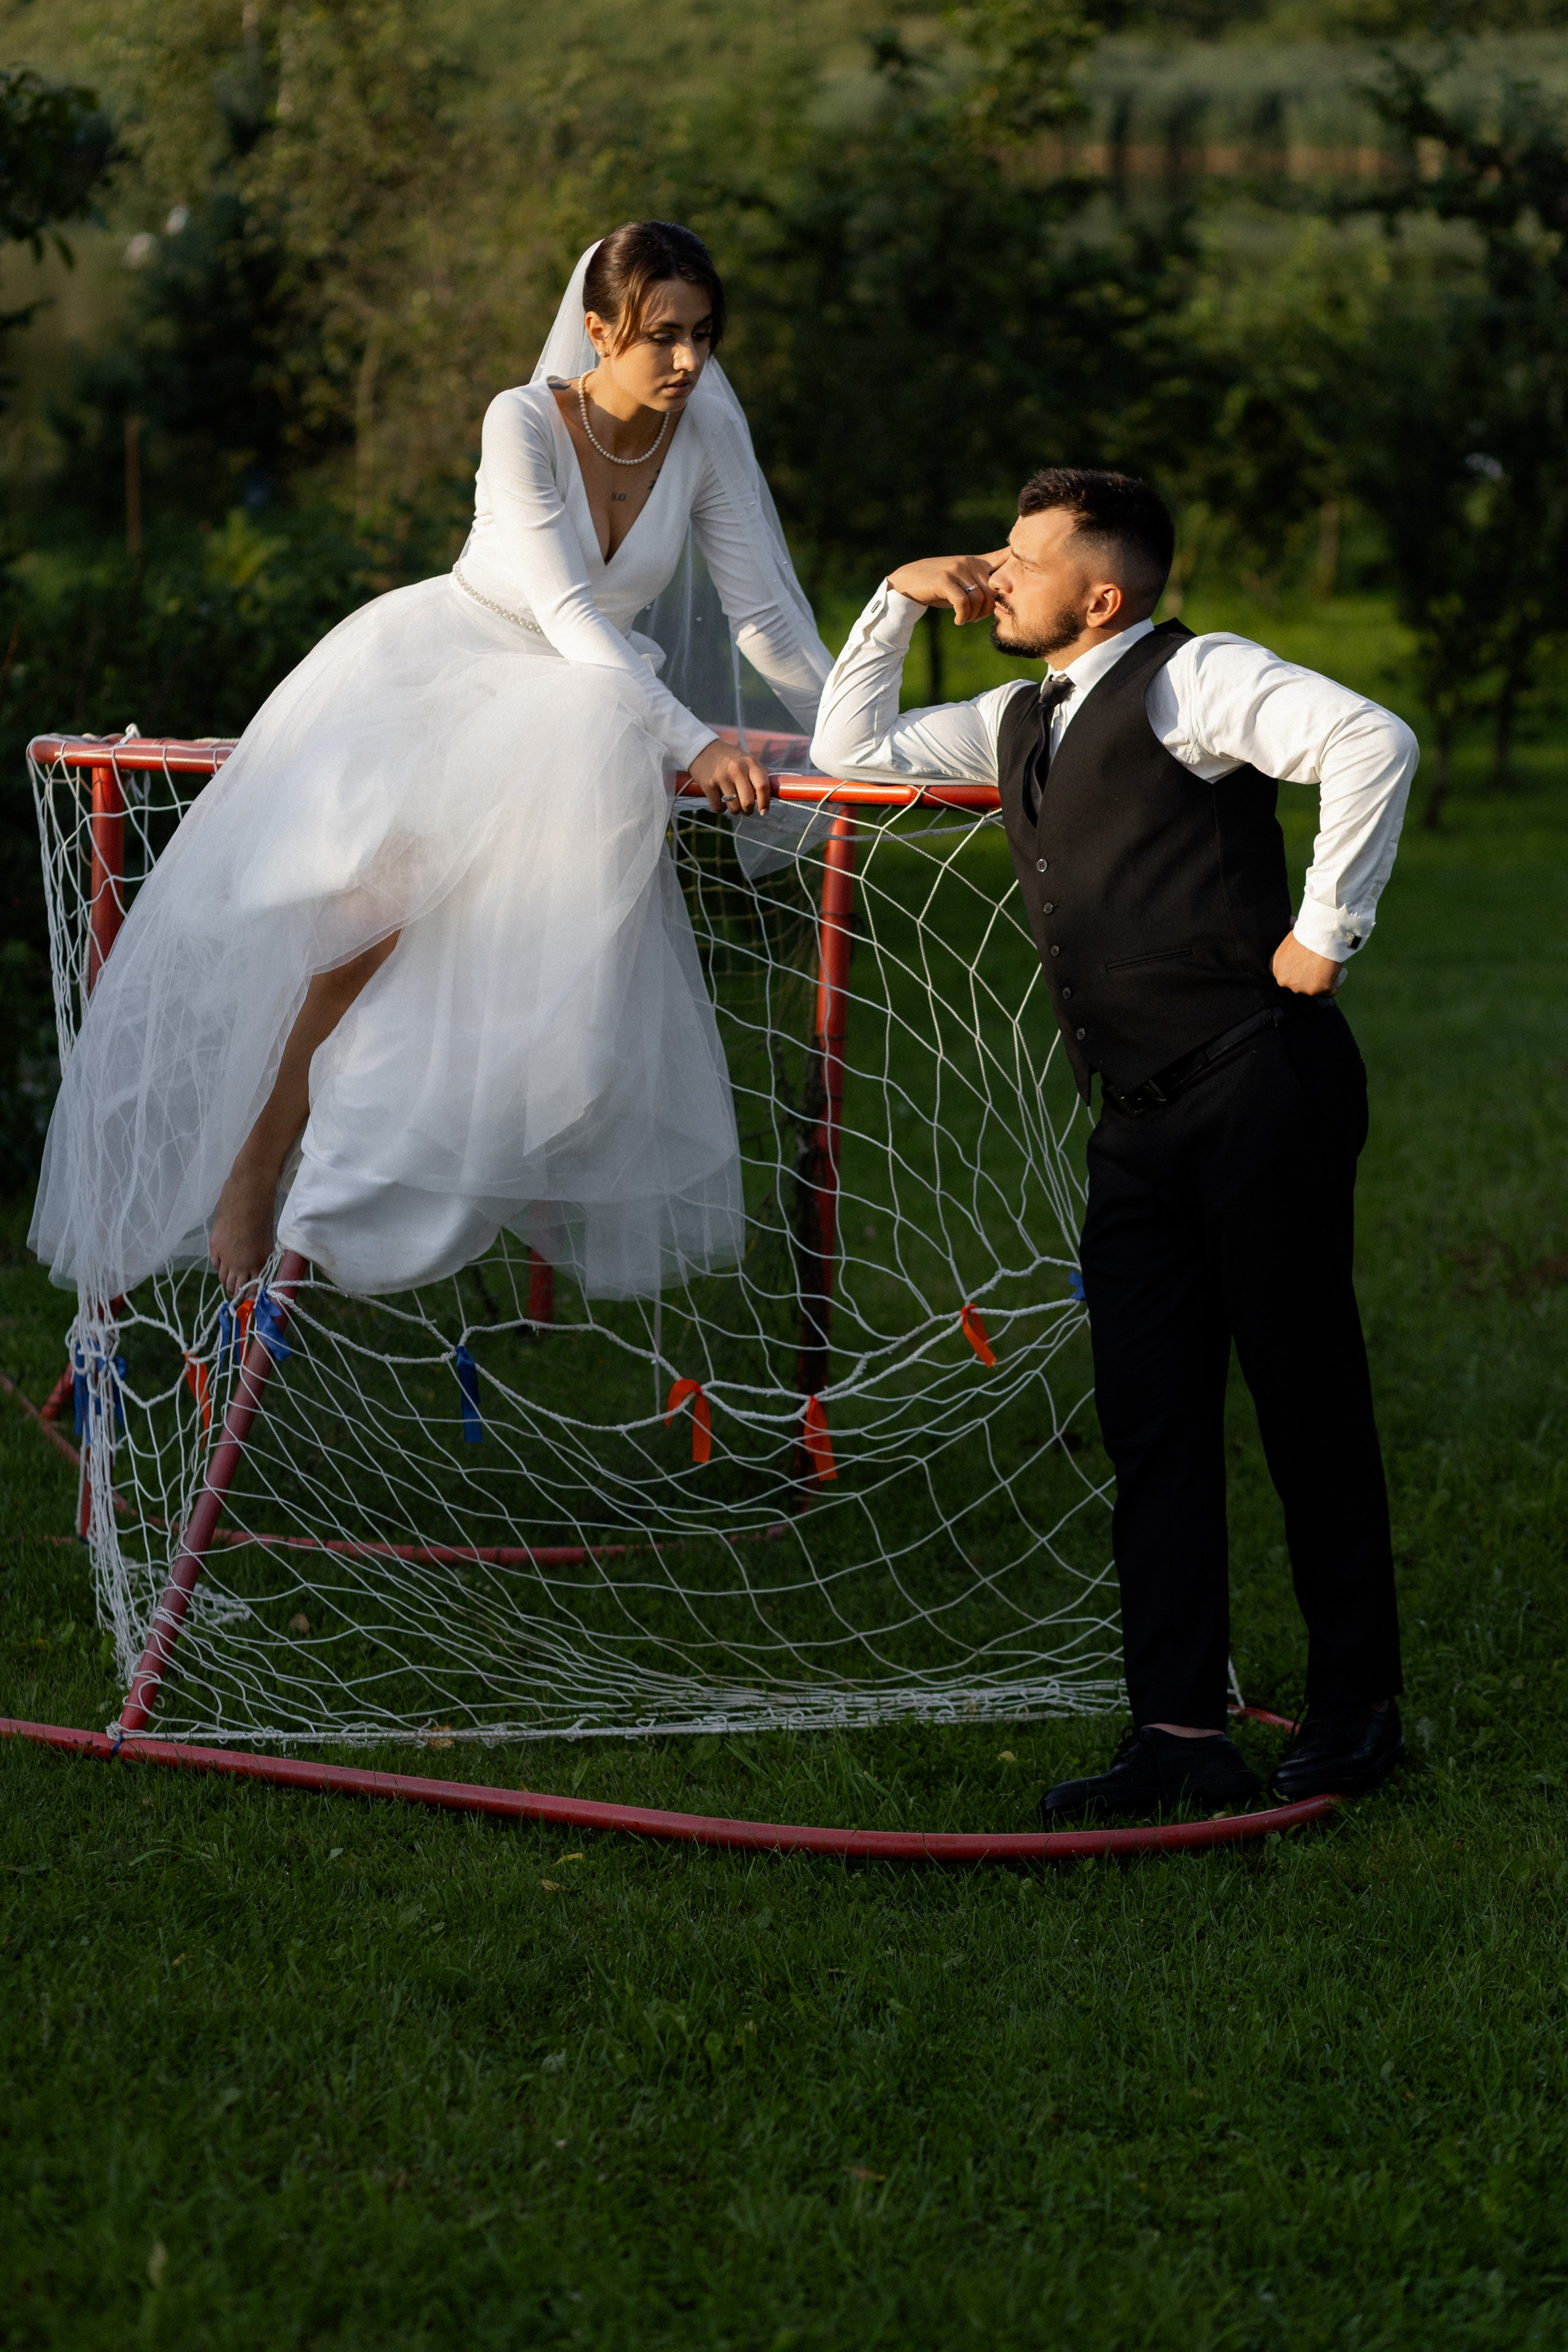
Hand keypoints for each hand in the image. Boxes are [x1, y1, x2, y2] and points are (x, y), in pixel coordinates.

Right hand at [688, 738, 772, 817]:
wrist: (702, 749)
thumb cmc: (730, 758)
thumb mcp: (747, 760)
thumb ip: (760, 774)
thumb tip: (775, 793)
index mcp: (750, 763)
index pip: (763, 786)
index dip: (765, 802)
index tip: (764, 811)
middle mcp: (736, 769)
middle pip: (748, 802)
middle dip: (748, 810)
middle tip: (747, 810)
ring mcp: (721, 777)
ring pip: (734, 808)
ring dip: (735, 811)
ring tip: (733, 804)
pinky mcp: (708, 785)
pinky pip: (718, 807)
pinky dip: (721, 809)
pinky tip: (721, 801)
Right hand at [886, 552, 1006, 625]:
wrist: (907, 582)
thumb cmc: (937, 587)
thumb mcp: (960, 582)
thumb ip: (978, 585)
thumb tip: (999, 601)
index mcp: (976, 562)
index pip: (1003, 556)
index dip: (1016, 560)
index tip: (1022, 576)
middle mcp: (969, 563)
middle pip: (992, 591)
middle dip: (987, 611)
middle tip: (974, 619)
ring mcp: (956, 570)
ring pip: (979, 598)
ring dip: (974, 616)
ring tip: (965, 620)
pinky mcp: (945, 580)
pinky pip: (963, 602)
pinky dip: (963, 616)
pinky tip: (958, 621)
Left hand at [1272, 932, 1344, 996]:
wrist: (1322, 933)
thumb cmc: (1308, 930)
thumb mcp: (1290, 935)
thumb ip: (1289, 938)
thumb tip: (1289, 921)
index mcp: (1274, 968)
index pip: (1286, 976)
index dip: (1298, 971)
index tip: (1307, 963)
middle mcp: (1284, 981)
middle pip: (1299, 985)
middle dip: (1308, 978)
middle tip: (1319, 964)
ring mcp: (1300, 987)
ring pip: (1314, 990)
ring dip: (1321, 981)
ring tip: (1327, 967)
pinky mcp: (1318, 990)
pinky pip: (1330, 992)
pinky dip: (1334, 985)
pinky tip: (1336, 974)